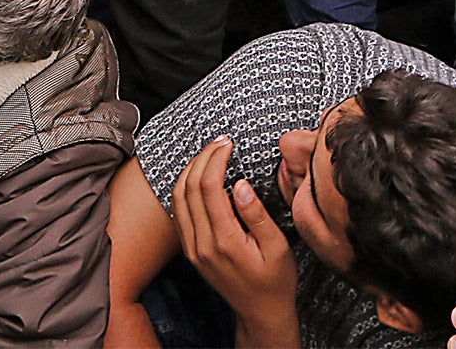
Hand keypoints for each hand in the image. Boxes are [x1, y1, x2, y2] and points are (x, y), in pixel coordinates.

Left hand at [170, 138, 298, 348]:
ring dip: (190, 170)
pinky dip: (183, 188)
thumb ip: (257, 215)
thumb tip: (240, 184)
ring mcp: (192, 248)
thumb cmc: (275, 281)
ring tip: (209, 154)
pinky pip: (177, 212)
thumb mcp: (278, 248)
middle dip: (202, 157)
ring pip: (177, 197)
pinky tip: (199, 177)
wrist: (261, 313)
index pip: (208, 186)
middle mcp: (202, 244)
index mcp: (224, 241)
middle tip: (220, 142)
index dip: (215, 158)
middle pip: (188, 187)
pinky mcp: (190, 251)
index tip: (228, 143)